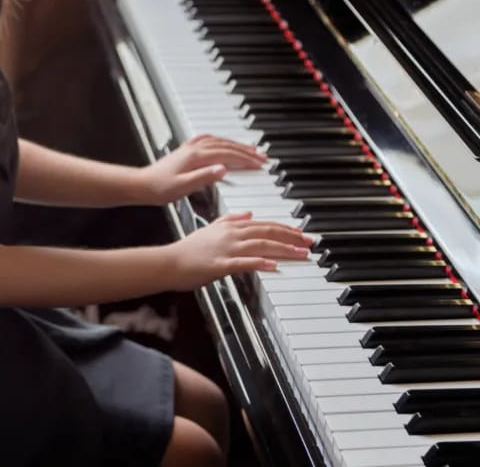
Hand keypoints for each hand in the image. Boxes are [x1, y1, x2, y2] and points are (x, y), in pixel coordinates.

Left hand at [136, 134, 266, 204]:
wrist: (142, 184)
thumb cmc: (160, 189)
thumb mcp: (184, 187)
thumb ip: (204, 177)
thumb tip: (223, 169)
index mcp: (196, 157)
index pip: (228, 155)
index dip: (246, 159)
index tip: (260, 163)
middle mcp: (194, 149)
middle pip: (226, 145)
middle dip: (246, 150)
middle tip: (262, 156)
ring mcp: (190, 148)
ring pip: (219, 141)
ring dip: (236, 144)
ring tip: (250, 149)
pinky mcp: (186, 150)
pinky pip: (208, 139)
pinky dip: (221, 140)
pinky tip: (223, 142)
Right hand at [169, 211, 312, 289]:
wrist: (170, 261)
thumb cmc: (189, 249)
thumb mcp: (210, 228)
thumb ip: (230, 220)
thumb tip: (248, 214)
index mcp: (231, 226)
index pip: (264, 224)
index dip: (285, 228)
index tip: (301, 233)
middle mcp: (231, 235)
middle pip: (267, 233)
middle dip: (291, 237)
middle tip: (310, 243)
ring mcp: (226, 249)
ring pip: (261, 246)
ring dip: (284, 250)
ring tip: (301, 254)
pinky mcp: (221, 264)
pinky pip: (244, 262)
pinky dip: (260, 263)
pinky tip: (274, 266)